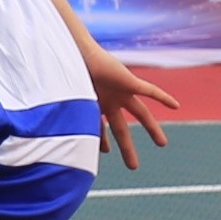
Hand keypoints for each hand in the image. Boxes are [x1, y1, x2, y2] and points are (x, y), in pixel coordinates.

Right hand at [74, 40, 180, 169]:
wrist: (74, 52)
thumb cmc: (66, 72)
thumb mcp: (66, 103)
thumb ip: (62, 122)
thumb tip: (45, 144)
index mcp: (95, 104)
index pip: (100, 129)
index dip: (102, 142)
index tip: (104, 153)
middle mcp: (109, 100)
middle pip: (121, 129)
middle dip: (126, 148)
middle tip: (133, 167)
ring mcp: (120, 91)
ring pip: (141, 114)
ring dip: (152, 129)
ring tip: (162, 145)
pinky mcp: (129, 81)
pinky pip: (150, 91)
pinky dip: (162, 98)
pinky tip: (176, 106)